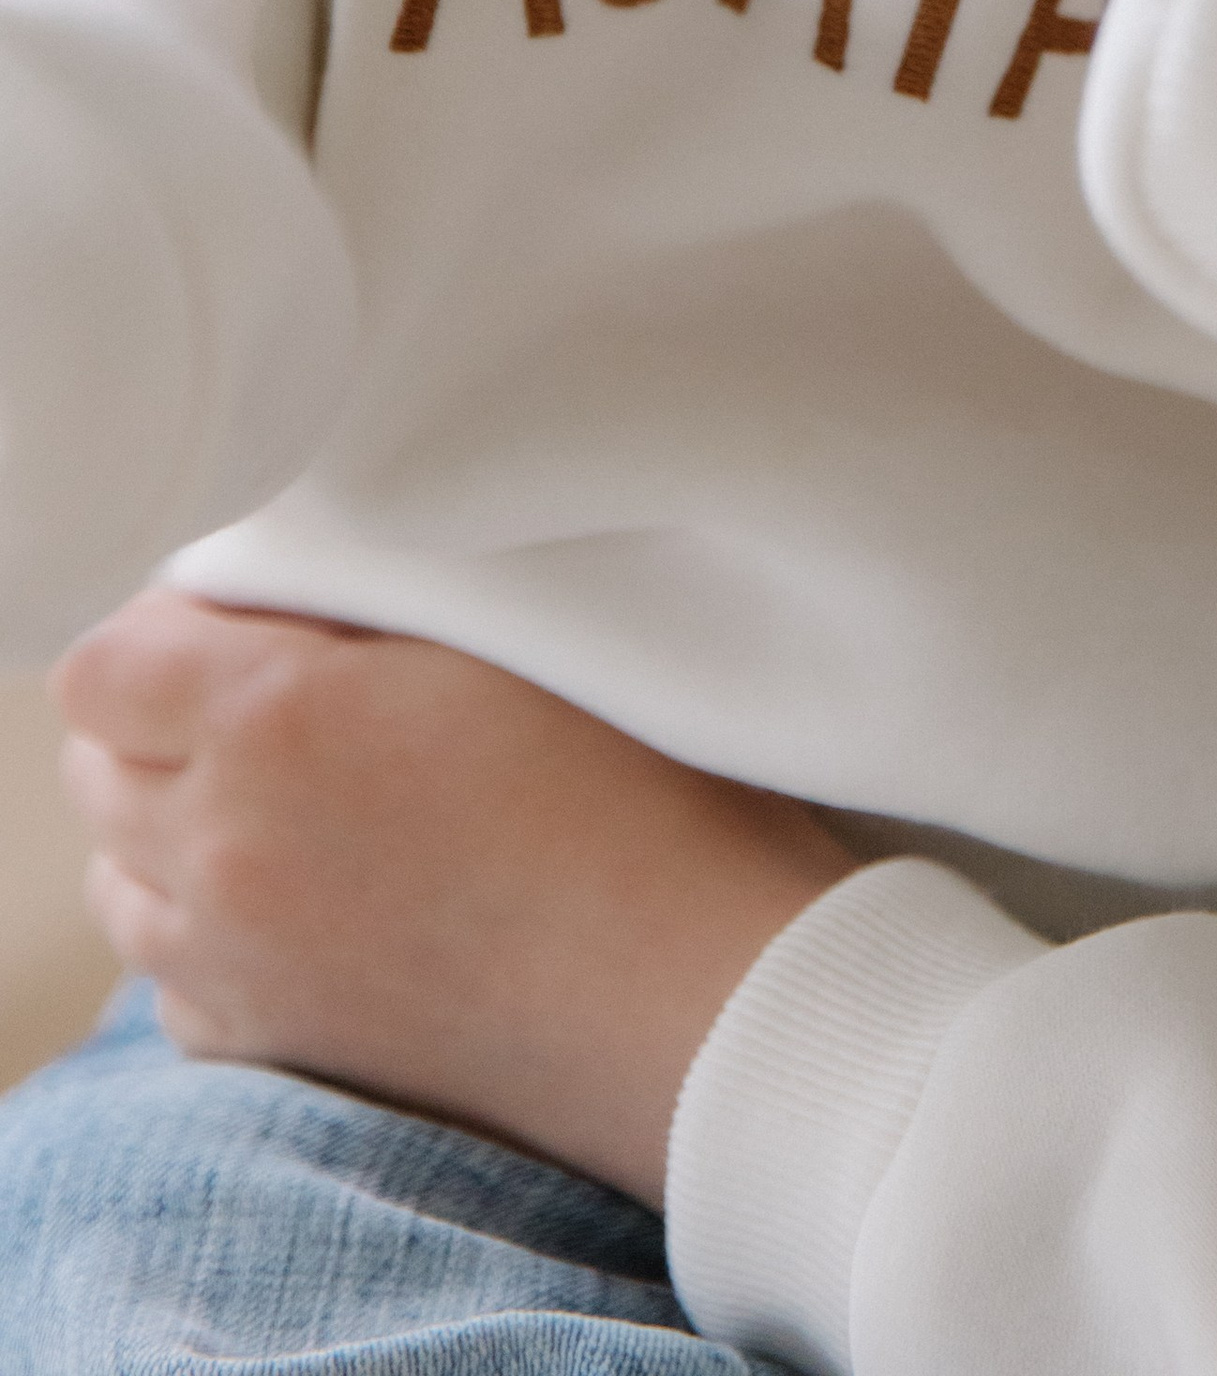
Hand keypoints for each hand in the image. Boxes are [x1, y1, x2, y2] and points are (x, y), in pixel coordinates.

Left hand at [53, 591, 853, 1202]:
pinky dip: (205, 931)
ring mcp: (238, 966)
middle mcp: (225, 851)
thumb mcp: (514, 639)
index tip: (254, 607)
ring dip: (172, 822)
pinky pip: (173, 978)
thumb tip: (282, 581)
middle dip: (162, 714)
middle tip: (281, 686)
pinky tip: (302, 898)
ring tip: (285, 793)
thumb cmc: (645, 794)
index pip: (103, 663)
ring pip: (120, 876)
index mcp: (275, 723)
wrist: (704, 999)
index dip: (166, 621)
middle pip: (99, 766)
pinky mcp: (274, 1049)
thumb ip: (368, 600)